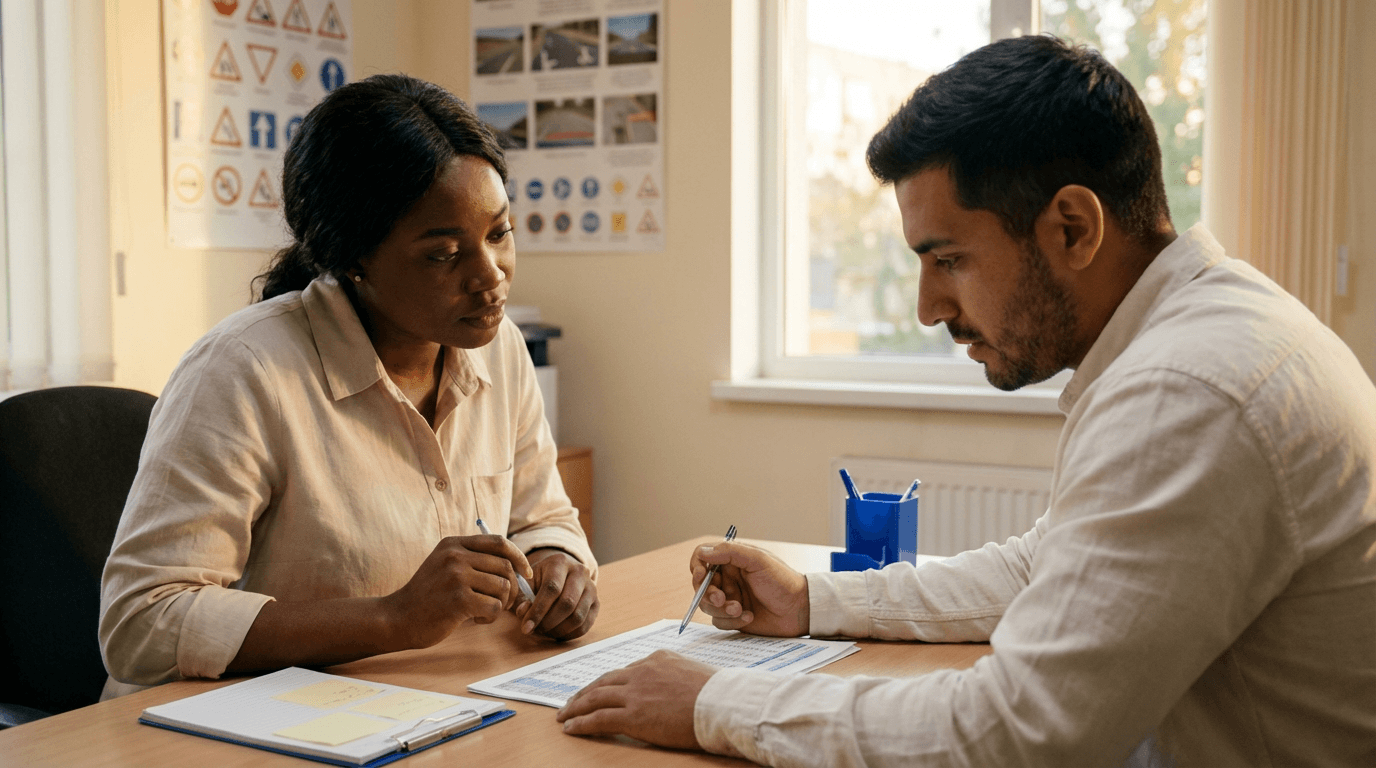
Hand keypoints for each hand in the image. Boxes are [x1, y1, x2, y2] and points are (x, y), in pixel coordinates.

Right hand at [379, 535, 531, 648]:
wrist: (398, 618)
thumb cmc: (428, 597)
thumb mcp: (445, 566)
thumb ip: (474, 560)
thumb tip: (518, 567)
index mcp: (453, 544)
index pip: (499, 542)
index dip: (518, 557)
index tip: (525, 573)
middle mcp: (455, 556)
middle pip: (505, 566)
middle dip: (512, 588)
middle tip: (503, 603)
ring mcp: (456, 576)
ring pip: (503, 587)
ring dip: (501, 604)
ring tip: (484, 611)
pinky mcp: (459, 600)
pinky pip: (495, 607)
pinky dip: (491, 617)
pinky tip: (476, 619)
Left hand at [517, 548, 598, 639]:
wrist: (562, 573)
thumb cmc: (541, 579)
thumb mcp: (528, 582)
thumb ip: (522, 597)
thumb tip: (523, 612)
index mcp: (560, 562)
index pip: (552, 588)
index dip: (538, 610)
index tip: (526, 627)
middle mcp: (580, 572)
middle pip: (567, 603)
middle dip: (549, 622)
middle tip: (536, 630)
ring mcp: (592, 587)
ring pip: (578, 616)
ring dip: (559, 630)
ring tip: (546, 631)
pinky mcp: (596, 602)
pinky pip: (586, 624)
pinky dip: (570, 634)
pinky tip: (557, 633)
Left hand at [556, 650, 712, 748]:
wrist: (723, 703)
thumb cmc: (719, 693)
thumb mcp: (694, 673)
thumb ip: (676, 677)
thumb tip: (673, 688)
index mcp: (657, 659)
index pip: (626, 671)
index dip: (609, 683)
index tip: (601, 690)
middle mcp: (642, 671)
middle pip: (604, 681)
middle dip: (586, 692)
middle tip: (572, 701)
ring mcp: (635, 693)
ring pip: (595, 697)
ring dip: (576, 707)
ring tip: (565, 715)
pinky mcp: (632, 716)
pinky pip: (598, 718)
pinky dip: (581, 723)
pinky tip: (571, 727)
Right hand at [690, 541, 809, 635]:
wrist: (799, 610)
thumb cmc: (782, 581)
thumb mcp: (758, 560)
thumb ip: (730, 552)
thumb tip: (703, 553)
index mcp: (732, 560)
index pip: (702, 558)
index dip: (697, 567)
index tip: (701, 576)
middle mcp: (728, 578)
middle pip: (701, 585)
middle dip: (708, 594)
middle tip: (721, 599)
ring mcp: (730, 598)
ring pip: (707, 605)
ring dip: (721, 609)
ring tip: (741, 609)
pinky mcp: (733, 617)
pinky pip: (719, 621)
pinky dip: (732, 621)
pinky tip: (749, 617)